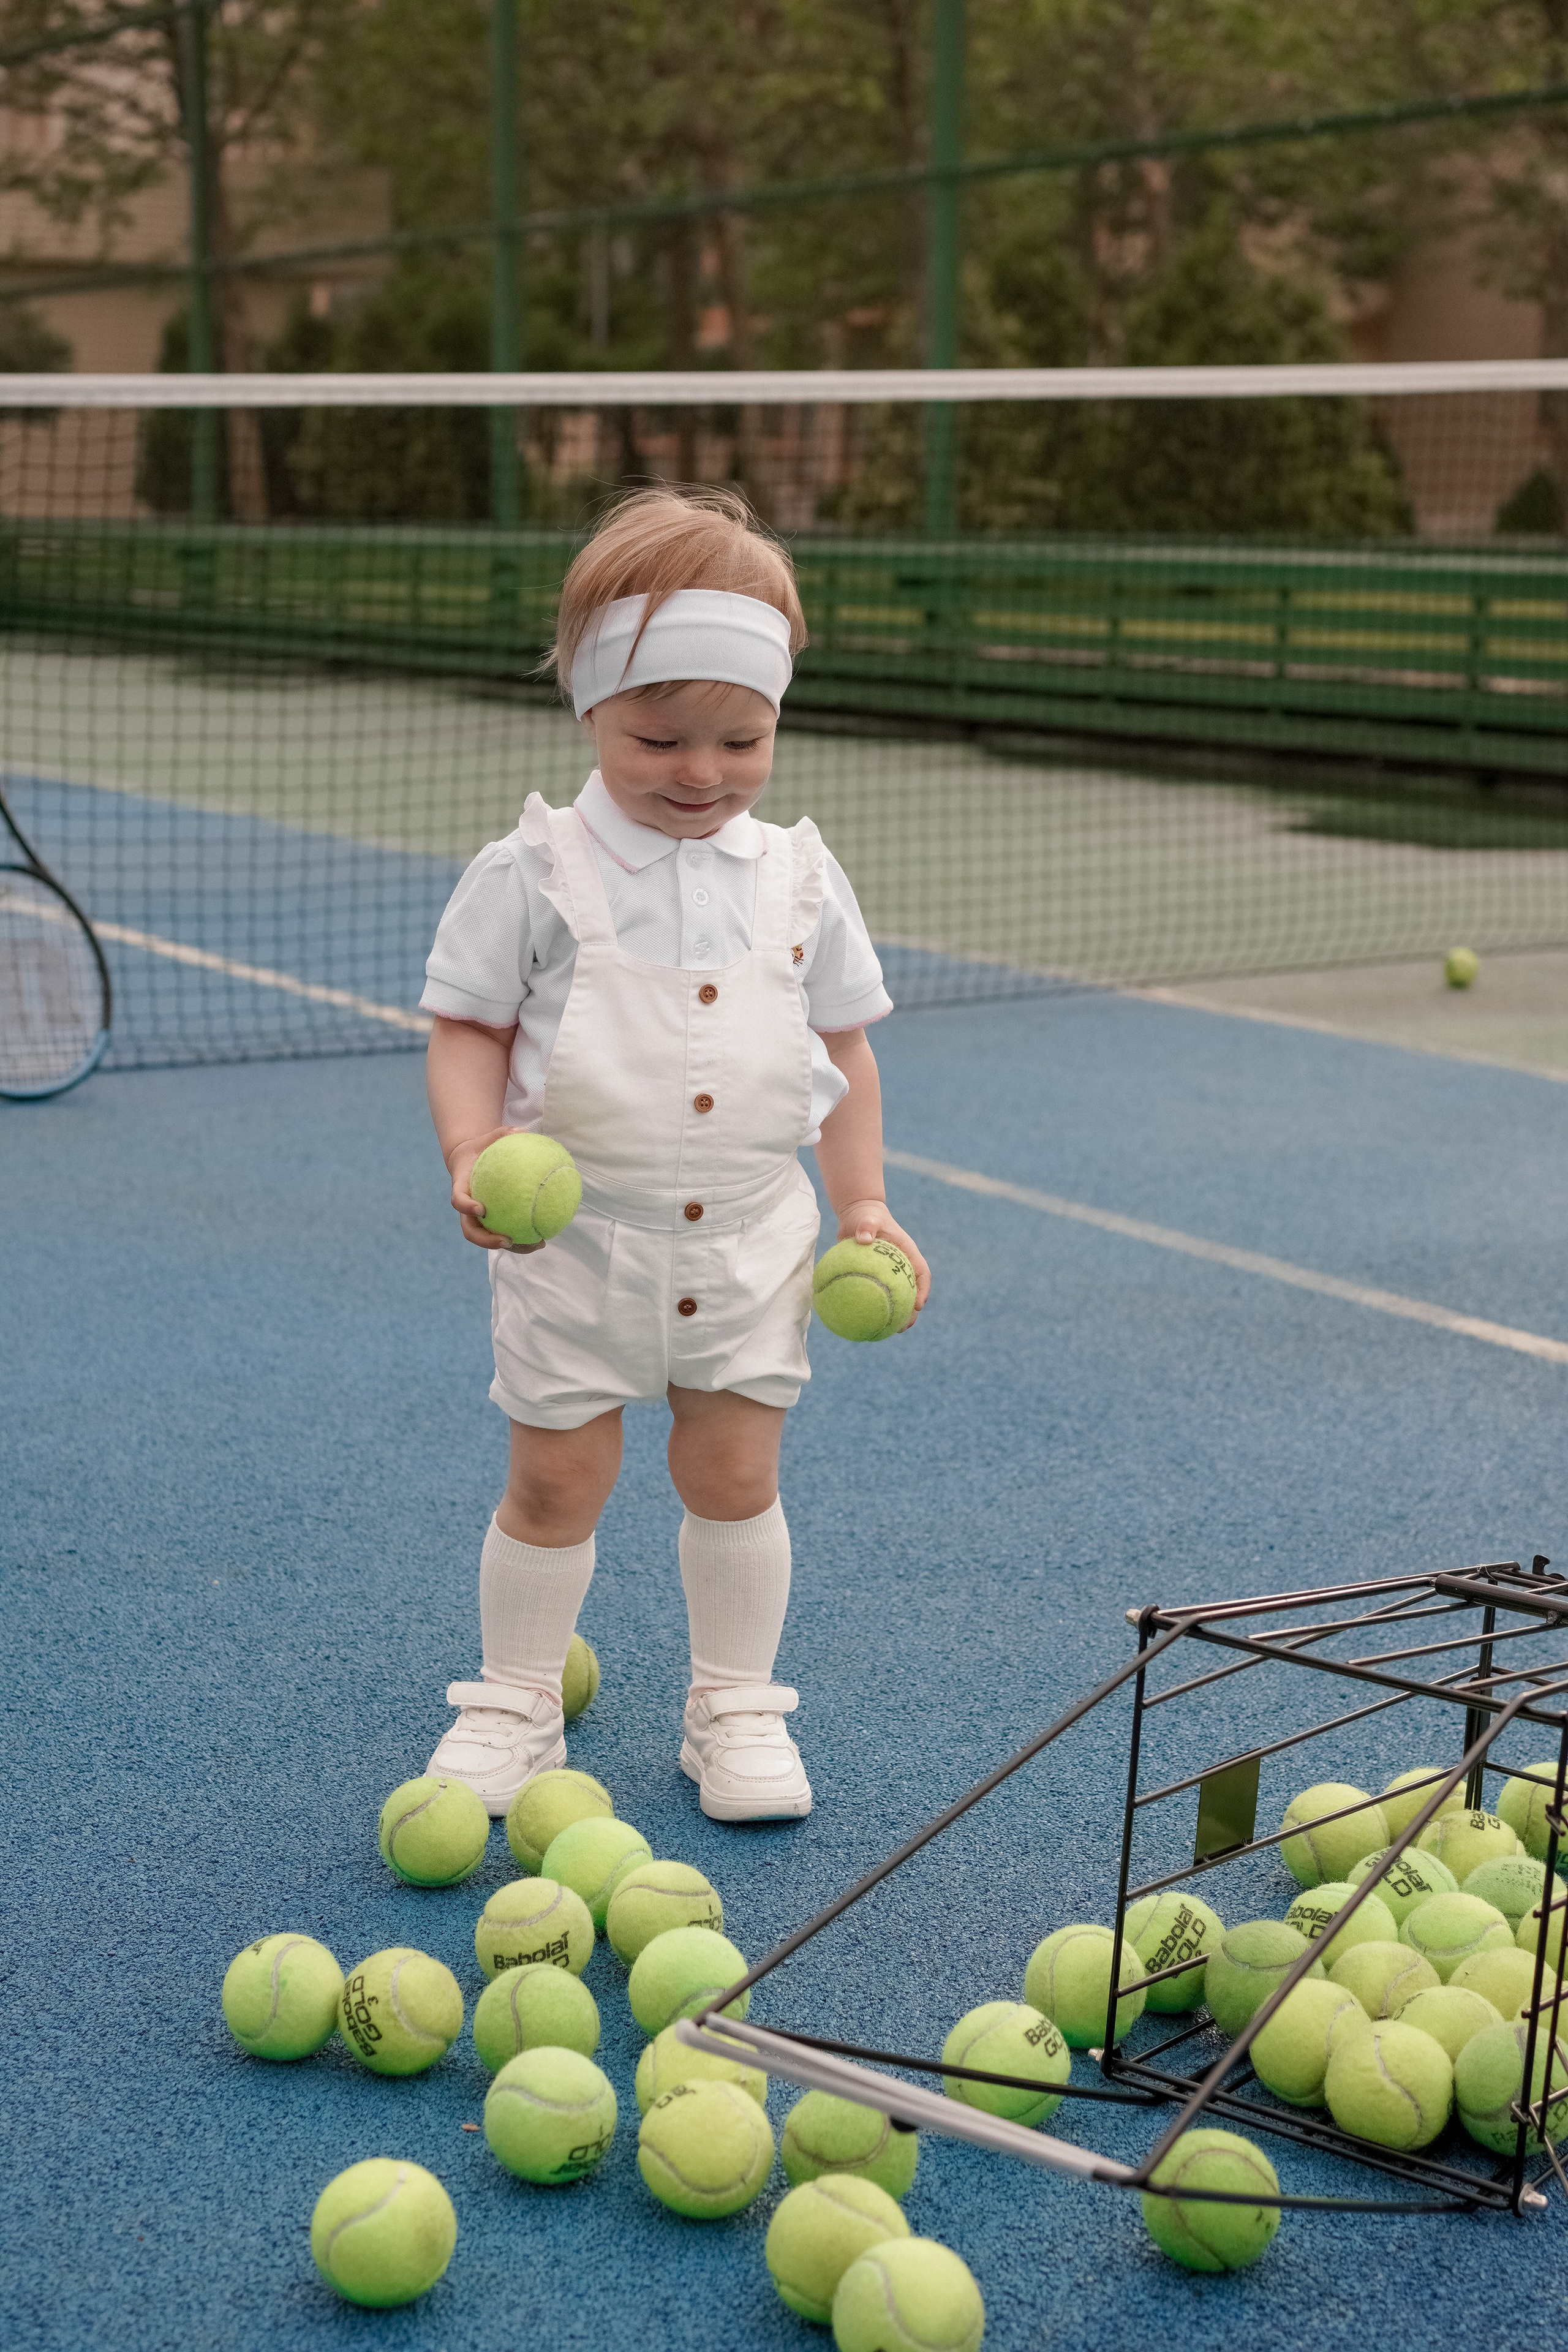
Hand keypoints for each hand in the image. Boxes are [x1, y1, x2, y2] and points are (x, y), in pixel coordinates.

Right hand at [445, 1128, 543, 1253]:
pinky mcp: (491, 1223)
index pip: (458, 1201)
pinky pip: (504, 1233)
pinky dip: (522, 1240)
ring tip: (536, 1245)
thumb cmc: (480, 1149)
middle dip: (487, 1240)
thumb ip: (501, 1133)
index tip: (481, 1209)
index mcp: (461, 1188)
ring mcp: (478, 1220)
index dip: (466, 1207)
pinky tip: (543, 1237)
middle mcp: (467, 1209)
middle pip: (471, 1231)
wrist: (470, 1162)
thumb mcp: (488, 1138)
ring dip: (511, 1247)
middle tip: (507, 1240)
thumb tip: (523, 1129)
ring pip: (489, 1239)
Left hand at [835, 1196, 929, 1322]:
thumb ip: (867, 1226)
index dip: (923, 1290)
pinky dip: (873, 1307)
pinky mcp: (875, 1275)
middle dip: (911, 1312)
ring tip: (887, 1331)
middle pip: (912, 1292)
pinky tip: (862, 1320)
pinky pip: (876, 1293)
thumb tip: (862, 1238)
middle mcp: (901, 1265)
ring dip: (895, 1314)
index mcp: (907, 1253)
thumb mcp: (867, 1218)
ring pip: (896, 1296)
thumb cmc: (866, 1215)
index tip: (918, 1305)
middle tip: (903, 1327)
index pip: (921, 1273)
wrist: (858, 1214)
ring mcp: (889, 1272)